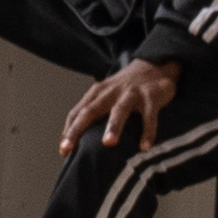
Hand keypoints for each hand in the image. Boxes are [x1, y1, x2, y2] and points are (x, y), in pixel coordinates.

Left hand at [58, 56, 178, 150]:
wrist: (154, 66)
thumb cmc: (125, 89)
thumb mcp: (106, 96)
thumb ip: (95, 115)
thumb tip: (82, 144)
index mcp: (96, 93)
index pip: (76, 112)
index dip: (68, 131)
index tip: (63, 150)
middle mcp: (110, 92)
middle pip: (90, 111)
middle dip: (78, 129)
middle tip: (69, 147)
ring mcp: (131, 93)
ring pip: (120, 110)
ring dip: (113, 126)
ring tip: (108, 143)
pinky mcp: (151, 96)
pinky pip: (149, 116)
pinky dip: (147, 131)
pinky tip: (144, 147)